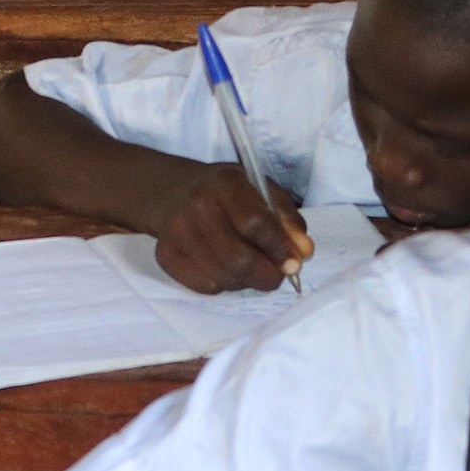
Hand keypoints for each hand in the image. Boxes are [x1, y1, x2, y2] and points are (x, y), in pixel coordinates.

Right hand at [155, 166, 310, 293]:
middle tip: (276, 276)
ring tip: (250, 268)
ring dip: (246, 281)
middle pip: (238, 259)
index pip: (256, 224)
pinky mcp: (166, 254)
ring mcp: (177, 232)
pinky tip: (224, 268)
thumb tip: (303, 253)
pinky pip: (205, 286)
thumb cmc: (227, 193)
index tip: (293, 262)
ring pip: (224, 277)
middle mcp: (197, 206)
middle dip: (266, 275)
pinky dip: (224, 284)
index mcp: (226, 184)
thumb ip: (286, 220)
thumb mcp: (262, 191)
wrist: (173, 192)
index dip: (279, 248)